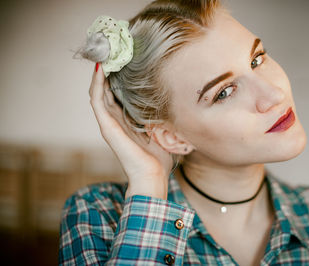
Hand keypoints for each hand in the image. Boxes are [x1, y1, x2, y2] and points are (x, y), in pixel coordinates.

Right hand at [89, 63, 173, 199]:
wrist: (153, 176)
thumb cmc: (159, 159)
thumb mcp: (162, 131)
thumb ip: (162, 118)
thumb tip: (176, 103)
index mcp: (127, 121)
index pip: (118, 94)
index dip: (119, 76)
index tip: (126, 58)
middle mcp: (115, 120)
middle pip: (106, 90)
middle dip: (109, 70)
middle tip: (113, 49)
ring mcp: (109, 123)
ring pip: (98, 92)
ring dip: (100, 73)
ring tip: (105, 53)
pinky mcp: (107, 127)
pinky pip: (97, 100)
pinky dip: (97, 84)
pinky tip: (102, 69)